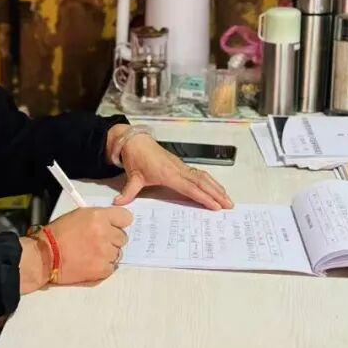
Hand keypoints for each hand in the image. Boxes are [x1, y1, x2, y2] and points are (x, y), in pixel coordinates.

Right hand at [49, 206, 132, 284]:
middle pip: (123, 237)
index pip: (126, 217)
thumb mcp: (78, 215)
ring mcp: (105, 252)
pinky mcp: (103, 269)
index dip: (119, 223)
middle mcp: (105, 233)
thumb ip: (98, 218)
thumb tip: (111, 222)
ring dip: (108, 254)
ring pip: (118, 253)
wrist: (45, 256)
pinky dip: (103, 267)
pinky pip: (112, 267)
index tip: (114, 226)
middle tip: (97, 242)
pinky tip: (90, 264)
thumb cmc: (57, 234)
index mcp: (98, 216)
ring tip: (91, 254)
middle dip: (112, 240)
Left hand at [110, 128, 232, 209]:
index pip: (189, 187)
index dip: (203, 197)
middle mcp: (178, 169)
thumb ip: (128, 192)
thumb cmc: (136, 158)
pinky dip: (210, 181)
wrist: (135, 141)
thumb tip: (118, 203)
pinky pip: (199, 173)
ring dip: (216, 188)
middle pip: (202, 182)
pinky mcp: (181, 165)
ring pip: (203, 177)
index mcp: (168, 174)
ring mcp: (181, 166)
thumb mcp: (132, 176)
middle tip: (229, 206)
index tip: (215, 206)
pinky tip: (217, 188)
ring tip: (228, 199)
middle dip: (217, 194)